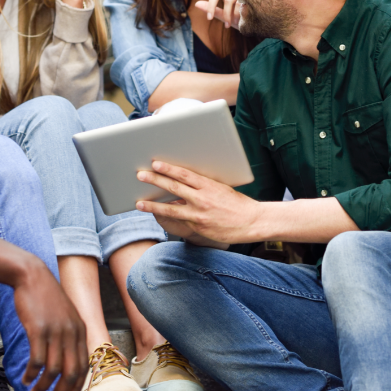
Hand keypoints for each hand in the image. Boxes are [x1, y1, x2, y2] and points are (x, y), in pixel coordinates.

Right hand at [11, 261, 87, 390]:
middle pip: (71, 372)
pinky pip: (36, 360)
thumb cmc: (46, 298)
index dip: (77, 385)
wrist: (32, 276)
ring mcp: (56, 331)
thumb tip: (66, 360)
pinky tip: (24, 379)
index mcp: (80, 330)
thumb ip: (69, 335)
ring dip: (43, 387)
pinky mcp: (38, 330)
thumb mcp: (66, 315)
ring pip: (53, 369)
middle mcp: (72, 332)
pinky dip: (31, 374)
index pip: (84, 365)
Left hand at [136, 161, 260, 244]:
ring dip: (152, 205)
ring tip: (139, 203)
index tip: (156, 164)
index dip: (168, 169)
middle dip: (155, 181)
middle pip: (173, 188)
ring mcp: (198, 214)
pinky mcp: (198, 226)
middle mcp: (202, 199)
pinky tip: (157, 215)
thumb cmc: (238, 204)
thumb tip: (187, 181)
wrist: (251, 221)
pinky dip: (168, 217)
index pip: (184, 175)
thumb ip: (204, 186)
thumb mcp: (222, 188)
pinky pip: (179, 220)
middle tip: (141, 175)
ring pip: (170, 209)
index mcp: (209, 185)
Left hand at [190, 0, 240, 29]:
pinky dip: (234, 14)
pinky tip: (240, 18)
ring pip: (226, 0)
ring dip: (225, 14)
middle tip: (209, 18)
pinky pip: (235, 4)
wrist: (258, 23)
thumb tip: (196, 4)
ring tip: (227, 25)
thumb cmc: (242, 19)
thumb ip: (213, 10)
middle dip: (211, 6)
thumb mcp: (225, 17)